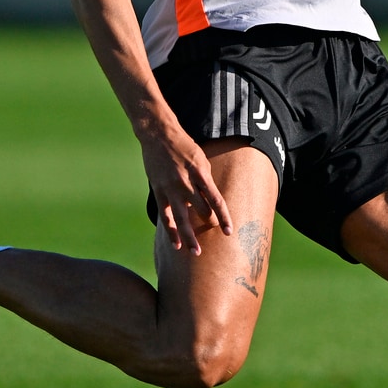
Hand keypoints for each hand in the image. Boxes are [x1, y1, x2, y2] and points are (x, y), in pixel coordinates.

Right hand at [140, 123, 233, 254]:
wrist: (158, 134)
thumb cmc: (183, 146)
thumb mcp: (201, 158)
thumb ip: (206, 180)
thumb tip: (211, 200)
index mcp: (200, 173)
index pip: (216, 200)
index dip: (224, 217)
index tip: (229, 232)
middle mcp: (186, 182)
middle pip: (201, 210)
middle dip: (209, 222)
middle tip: (212, 232)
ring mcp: (170, 188)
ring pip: (182, 218)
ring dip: (189, 237)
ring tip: (195, 253)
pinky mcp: (158, 191)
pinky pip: (165, 215)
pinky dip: (170, 231)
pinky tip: (175, 244)